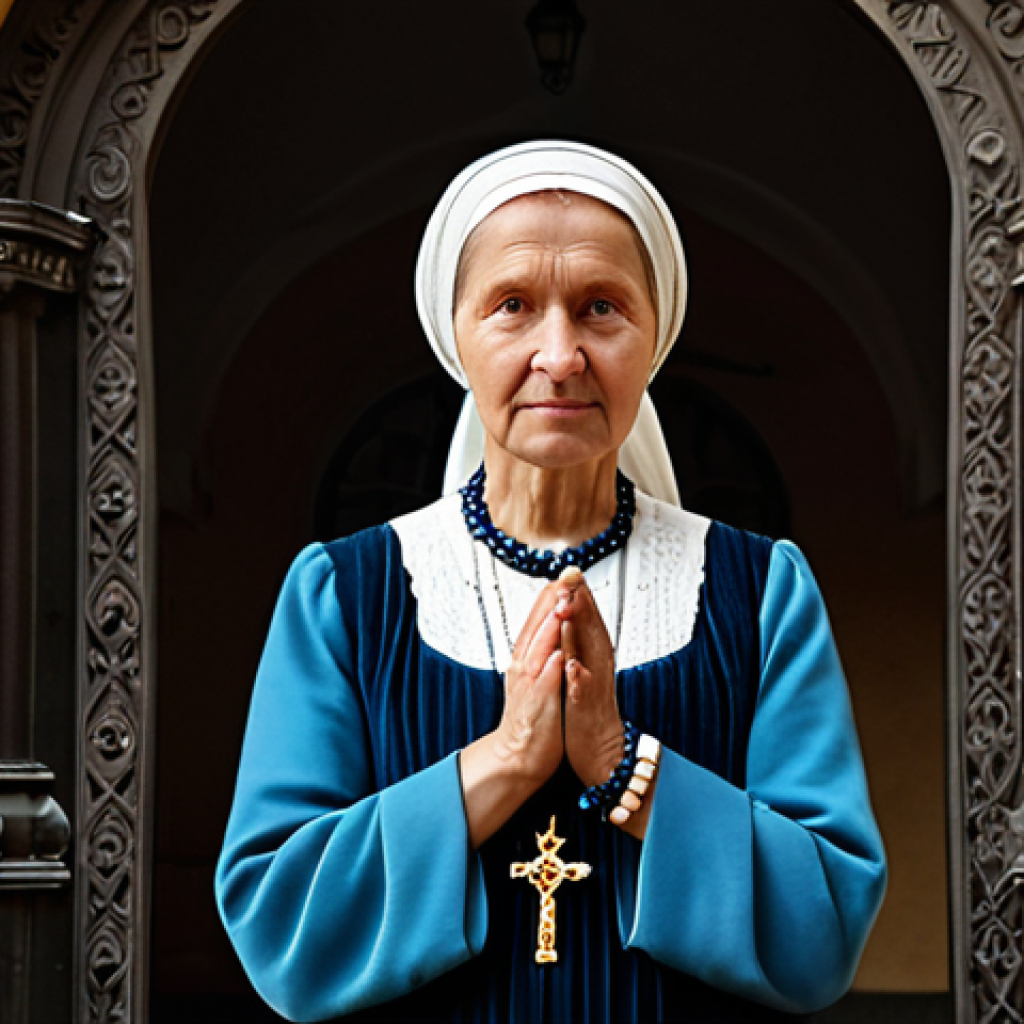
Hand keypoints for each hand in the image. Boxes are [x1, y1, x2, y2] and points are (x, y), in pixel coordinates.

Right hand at [459, 581, 564, 846]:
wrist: (517, 757)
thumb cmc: (531, 718)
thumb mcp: (534, 678)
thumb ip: (540, 652)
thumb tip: (551, 628)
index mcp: (524, 660)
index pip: (535, 623)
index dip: (547, 600)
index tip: (560, 576)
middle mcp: (523, 669)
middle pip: (534, 630)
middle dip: (547, 605)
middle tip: (561, 579)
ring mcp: (529, 687)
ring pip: (538, 652)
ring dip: (548, 630)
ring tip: (560, 607)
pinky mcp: (538, 708)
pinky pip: (545, 686)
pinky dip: (551, 670)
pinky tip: (560, 655)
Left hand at [555, 568, 624, 788]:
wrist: (598, 750)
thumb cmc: (585, 707)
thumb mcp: (581, 666)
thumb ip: (578, 639)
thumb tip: (572, 610)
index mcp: (592, 654)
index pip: (587, 619)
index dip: (579, 594)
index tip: (570, 569)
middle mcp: (596, 666)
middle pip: (590, 628)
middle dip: (581, 602)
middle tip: (572, 576)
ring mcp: (592, 686)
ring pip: (586, 653)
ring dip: (578, 630)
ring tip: (569, 607)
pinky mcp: (584, 709)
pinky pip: (582, 691)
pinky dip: (578, 677)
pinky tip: (572, 666)